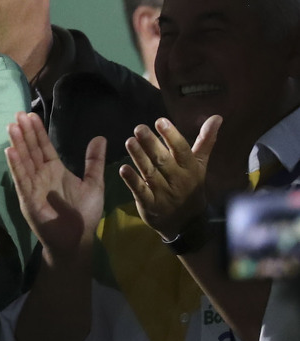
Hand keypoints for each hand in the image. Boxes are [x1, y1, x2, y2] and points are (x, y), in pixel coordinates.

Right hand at [5, 112, 105, 260]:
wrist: (77, 239)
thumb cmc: (84, 213)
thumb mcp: (94, 183)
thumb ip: (93, 161)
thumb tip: (99, 137)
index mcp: (54, 169)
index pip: (43, 146)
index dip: (37, 131)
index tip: (30, 115)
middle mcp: (41, 175)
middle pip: (31, 149)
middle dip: (24, 132)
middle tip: (17, 114)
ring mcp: (32, 186)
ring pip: (24, 161)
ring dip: (17, 144)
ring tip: (11, 126)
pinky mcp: (28, 199)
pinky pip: (21, 180)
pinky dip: (16, 166)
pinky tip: (10, 151)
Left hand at [119, 115, 221, 239]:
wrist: (186, 223)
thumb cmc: (190, 186)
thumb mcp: (199, 165)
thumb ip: (205, 141)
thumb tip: (216, 117)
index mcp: (190, 169)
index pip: (182, 150)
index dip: (172, 136)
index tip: (160, 121)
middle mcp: (178, 181)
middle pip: (163, 161)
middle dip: (151, 144)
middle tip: (139, 128)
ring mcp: (164, 194)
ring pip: (150, 173)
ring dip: (139, 157)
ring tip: (129, 141)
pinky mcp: (150, 205)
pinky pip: (140, 192)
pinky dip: (132, 181)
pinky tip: (123, 169)